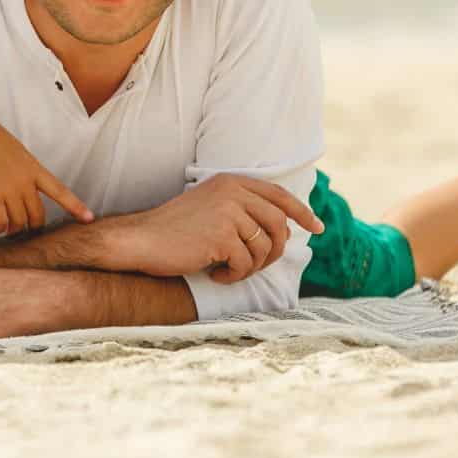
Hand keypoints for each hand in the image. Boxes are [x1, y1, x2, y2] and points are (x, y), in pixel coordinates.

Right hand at [0, 101, 92, 233]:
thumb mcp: (16, 150)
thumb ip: (25, 170)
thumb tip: (26, 187)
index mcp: (34, 168)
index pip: (60, 191)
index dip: (76, 206)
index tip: (90, 218)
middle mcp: (25, 181)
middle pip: (38, 215)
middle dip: (33, 226)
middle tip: (26, 229)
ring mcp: (8, 189)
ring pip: (19, 222)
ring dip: (14, 229)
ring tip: (7, 229)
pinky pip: (0, 222)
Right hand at [111, 174, 323, 283]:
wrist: (141, 240)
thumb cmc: (174, 231)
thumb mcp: (211, 208)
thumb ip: (244, 211)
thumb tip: (284, 229)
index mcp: (231, 182)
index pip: (278, 195)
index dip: (301, 212)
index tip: (317, 228)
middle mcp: (233, 192)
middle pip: (278, 224)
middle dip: (275, 250)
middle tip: (258, 265)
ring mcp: (228, 213)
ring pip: (265, 247)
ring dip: (252, 266)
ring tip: (229, 269)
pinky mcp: (221, 236)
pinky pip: (245, 263)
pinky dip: (234, 275)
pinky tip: (215, 274)